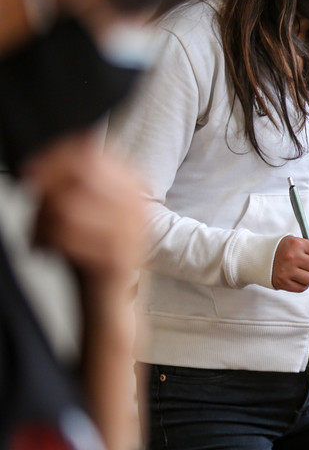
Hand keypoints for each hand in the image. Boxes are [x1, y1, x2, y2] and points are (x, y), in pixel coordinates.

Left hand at [24, 132, 146, 283]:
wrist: (108, 295)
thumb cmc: (92, 249)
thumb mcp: (84, 208)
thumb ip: (68, 183)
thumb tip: (39, 168)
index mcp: (131, 185)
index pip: (91, 154)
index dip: (55, 159)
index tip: (31, 170)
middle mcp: (135, 205)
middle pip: (79, 177)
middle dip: (47, 191)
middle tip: (36, 208)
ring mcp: (130, 232)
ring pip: (68, 207)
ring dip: (43, 223)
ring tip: (41, 235)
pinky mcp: (116, 258)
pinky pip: (70, 239)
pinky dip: (49, 243)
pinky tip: (49, 249)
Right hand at [272, 236, 308, 291]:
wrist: (259, 257)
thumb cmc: (283, 249)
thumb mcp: (299, 241)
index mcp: (297, 244)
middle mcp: (292, 257)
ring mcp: (287, 271)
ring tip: (308, 273)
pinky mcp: (283, 282)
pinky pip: (303, 288)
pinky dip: (304, 284)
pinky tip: (299, 278)